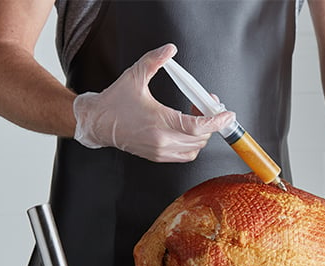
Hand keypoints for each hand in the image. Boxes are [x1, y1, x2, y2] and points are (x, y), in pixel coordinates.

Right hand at [73, 43, 234, 161]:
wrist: (98, 123)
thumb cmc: (115, 103)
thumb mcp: (135, 76)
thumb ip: (155, 61)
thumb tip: (170, 50)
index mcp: (160, 122)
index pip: (198, 127)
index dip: (216, 121)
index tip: (226, 114)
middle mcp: (162, 140)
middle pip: (200, 138)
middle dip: (210, 123)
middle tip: (205, 106)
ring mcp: (160, 151)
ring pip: (195, 149)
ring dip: (201, 135)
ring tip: (195, 117)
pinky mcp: (158, 156)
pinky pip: (185, 155)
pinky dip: (192, 145)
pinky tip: (187, 130)